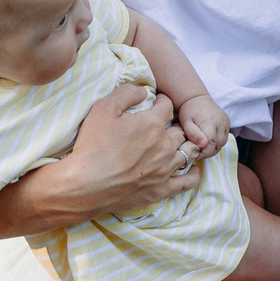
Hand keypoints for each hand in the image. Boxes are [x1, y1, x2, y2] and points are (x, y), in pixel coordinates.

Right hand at [55, 84, 195, 215]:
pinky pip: (188, 182)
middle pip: (180, 130)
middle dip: (175, 124)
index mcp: (152, 124)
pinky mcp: (162, 189)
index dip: (163, 101)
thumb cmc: (92, 146)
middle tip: (168, 125)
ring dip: (187, 145)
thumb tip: (143, 91)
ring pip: (188, 152)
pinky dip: (193, 174)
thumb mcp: (103, 109)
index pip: (167, 107)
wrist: (86, 185)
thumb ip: (126, 94)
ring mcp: (165, 169)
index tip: (159, 102)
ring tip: (181, 143)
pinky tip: (192, 170)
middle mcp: (164, 145)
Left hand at [175, 93, 229, 155]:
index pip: (211, 145)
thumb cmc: (188, 110)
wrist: (196, 98)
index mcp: (210, 123)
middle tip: (198, 151)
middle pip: (218, 145)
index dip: (204, 153)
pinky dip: (217, 142)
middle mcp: (221, 123)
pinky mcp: (227, 122)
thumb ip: (193, 134)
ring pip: (222, 143)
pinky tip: (208, 140)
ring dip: (213, 148)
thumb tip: (203, 145)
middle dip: (208, 152)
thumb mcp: (186, 122)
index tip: (195, 154)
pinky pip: (224, 137)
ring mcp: (226, 122)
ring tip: (202, 146)